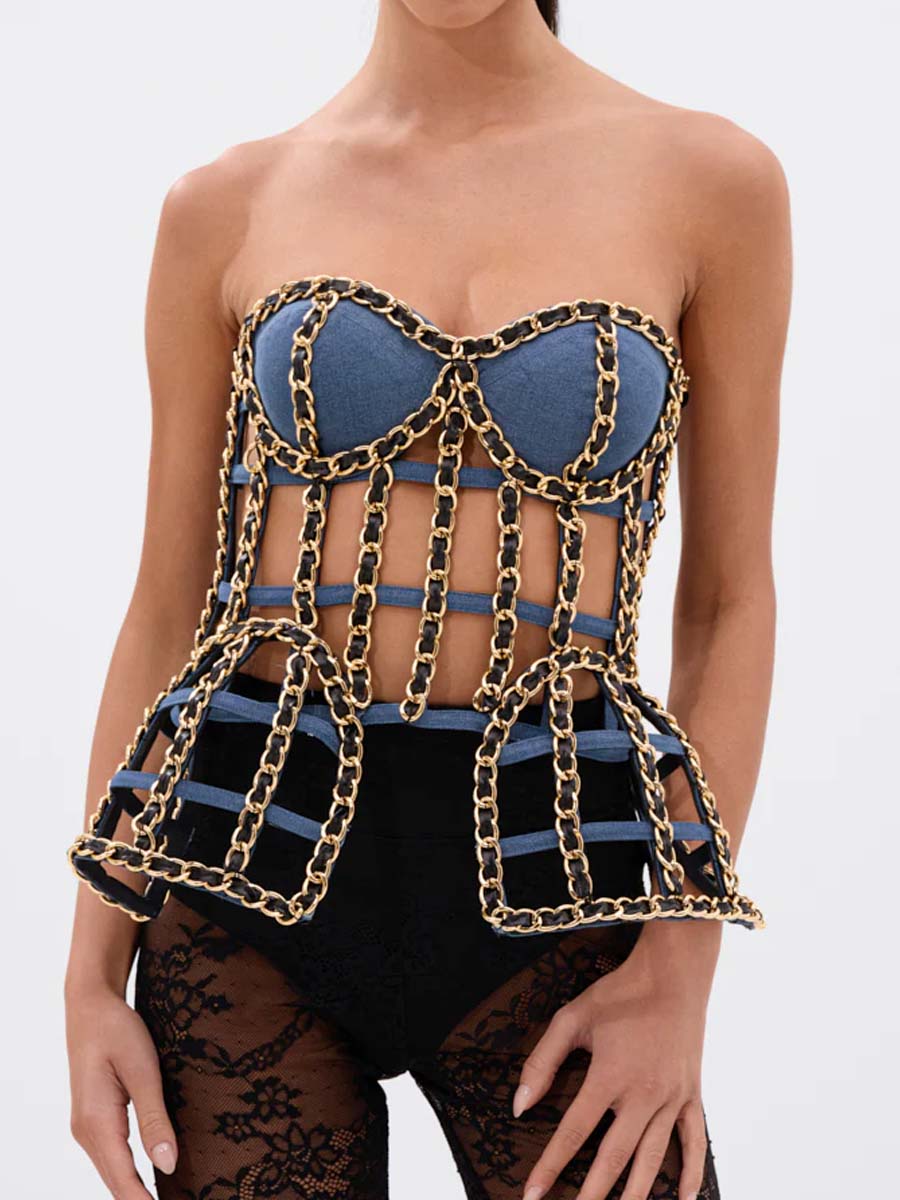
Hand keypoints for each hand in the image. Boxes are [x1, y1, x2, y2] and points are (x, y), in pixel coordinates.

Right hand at [66, 982, 177, 1197]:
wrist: (91, 1006)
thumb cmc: (118, 1030)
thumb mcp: (143, 1071)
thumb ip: (155, 1119)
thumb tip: (167, 1165)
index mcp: (97, 1123)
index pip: (123, 1180)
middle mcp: (86, 1132)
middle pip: (116, 1182)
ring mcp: (87, 1128)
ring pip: (114, 1171)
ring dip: (137, 1189)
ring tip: (171, 1196)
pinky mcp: (95, 1119)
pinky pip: (113, 1156)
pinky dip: (131, 1172)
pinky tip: (152, 1176)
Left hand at [515, 920, 720, 1199]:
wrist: (673, 975)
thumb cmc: (619, 994)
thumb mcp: (572, 1018)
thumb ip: (542, 1062)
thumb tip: (520, 1105)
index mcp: (609, 1076)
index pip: (574, 1133)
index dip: (550, 1166)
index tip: (532, 1194)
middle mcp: (642, 1095)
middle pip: (614, 1159)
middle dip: (592, 1194)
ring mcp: (672, 1098)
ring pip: (652, 1159)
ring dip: (635, 1194)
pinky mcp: (693, 1095)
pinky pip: (695, 1142)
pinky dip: (691, 1173)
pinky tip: (683, 1199)